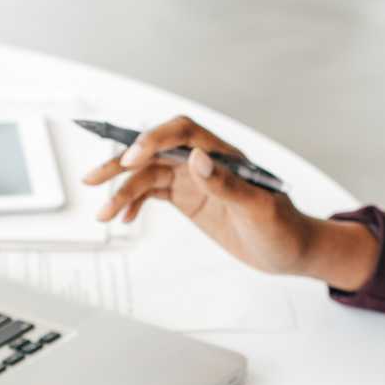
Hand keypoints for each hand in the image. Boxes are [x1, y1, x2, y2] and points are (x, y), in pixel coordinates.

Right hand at [81, 115, 316, 275]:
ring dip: (123, 191)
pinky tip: (123, 217)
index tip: (133, 159)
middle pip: (156, 151)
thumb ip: (227, 183)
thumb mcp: (259, 209)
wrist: (289, 250)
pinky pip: (154, 193)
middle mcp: (204, 162)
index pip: (182, 133)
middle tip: (94, 178)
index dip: (154, 140)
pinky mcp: (188, 198)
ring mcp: (194, 180)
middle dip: (123, 162)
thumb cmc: (283, 228)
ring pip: (149, 175)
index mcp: (224, 155)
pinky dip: (135, 203)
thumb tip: (198, 158)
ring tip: (103, 213)